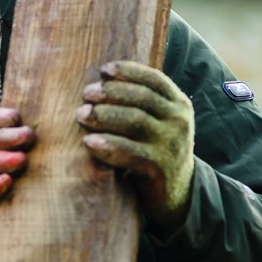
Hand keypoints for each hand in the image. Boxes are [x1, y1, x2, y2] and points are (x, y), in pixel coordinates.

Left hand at [77, 60, 195, 232]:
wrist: (177, 191)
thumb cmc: (156, 148)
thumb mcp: (159, 121)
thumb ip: (142, 102)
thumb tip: (101, 79)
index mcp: (179, 104)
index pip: (155, 79)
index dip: (128, 71)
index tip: (104, 70)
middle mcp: (179, 121)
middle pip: (142, 97)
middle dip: (111, 92)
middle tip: (86, 94)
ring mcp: (171, 144)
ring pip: (135, 121)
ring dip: (104, 115)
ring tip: (81, 114)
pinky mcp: (159, 168)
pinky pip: (130, 152)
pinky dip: (107, 145)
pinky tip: (88, 141)